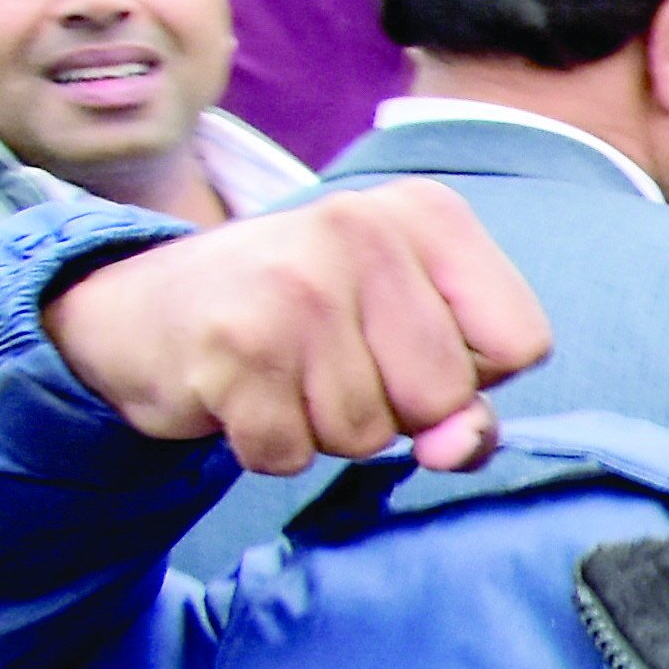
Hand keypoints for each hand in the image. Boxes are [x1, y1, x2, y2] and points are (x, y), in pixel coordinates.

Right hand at [42, 181, 548, 475]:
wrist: (146, 309)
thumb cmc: (303, 322)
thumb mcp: (405, 332)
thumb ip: (465, 398)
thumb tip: (460, 446)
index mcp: (429, 214)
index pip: (521, 345)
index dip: (472, 377)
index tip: (407, 344)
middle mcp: (364, 230)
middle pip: (444, 397)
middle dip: (395, 411)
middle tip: (330, 361)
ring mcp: (296, 285)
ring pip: (367, 434)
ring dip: (325, 428)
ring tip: (285, 371)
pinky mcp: (234, 345)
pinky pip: (292, 453)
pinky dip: (268, 445)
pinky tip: (243, 392)